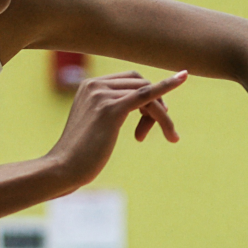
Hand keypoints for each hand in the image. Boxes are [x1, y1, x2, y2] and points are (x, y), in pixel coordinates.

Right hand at [47, 69, 186, 193]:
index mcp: (89, 86)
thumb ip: (107, 114)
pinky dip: (166, 87)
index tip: (154, 120)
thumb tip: (120, 116)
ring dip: (163, 115)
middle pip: (141, 83)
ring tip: (171, 137)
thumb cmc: (80, 156)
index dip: (148, 98)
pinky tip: (183, 78)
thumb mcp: (94, 127)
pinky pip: (147, 95)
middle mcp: (95, 85)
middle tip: (166, 132)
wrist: (63, 168)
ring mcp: (102, 95)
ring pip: (148, 93)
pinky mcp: (111, 109)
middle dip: (157, 106)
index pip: (130, 81)